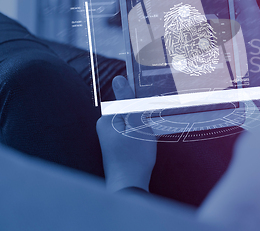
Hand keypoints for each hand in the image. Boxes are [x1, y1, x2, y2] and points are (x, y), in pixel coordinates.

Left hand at [96, 76, 156, 191]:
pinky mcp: (117, 146)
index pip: (126, 100)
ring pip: (131, 122)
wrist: (130, 186)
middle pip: (128, 111)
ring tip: (147, 138)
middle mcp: (105, 127)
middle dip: (141, 115)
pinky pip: (131, 132)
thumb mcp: (136, 123)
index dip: (140, 103)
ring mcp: (110, 138)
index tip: (149, 111)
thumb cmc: (134, 156)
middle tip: (149, 127)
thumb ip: (127, 101)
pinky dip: (140, 134)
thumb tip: (118, 78)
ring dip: (142, 126)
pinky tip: (144, 144)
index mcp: (107, 119)